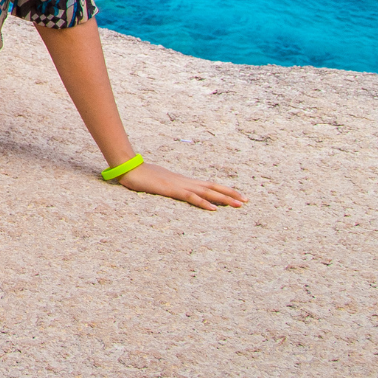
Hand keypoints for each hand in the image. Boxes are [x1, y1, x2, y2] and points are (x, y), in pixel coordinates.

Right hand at [117, 161, 247, 210]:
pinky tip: (214, 209)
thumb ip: (169, 186)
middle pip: (213, 187)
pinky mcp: (172, 190)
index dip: (224, 189)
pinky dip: (204, 203)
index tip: (238, 195)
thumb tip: (174, 190)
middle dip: (231, 194)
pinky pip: (191, 198)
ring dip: (224, 198)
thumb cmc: (142, 175)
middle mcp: (186, 182)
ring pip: (207, 192)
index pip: (209, 185)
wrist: (130, 168)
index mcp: (184, 181)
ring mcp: (180, 185)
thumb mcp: (160, 182)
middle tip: (247, 201)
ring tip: (238, 204)